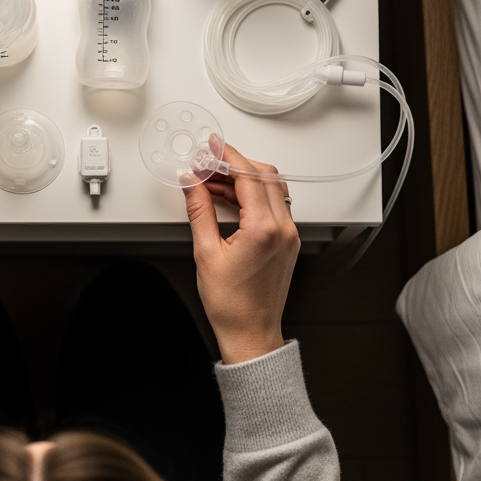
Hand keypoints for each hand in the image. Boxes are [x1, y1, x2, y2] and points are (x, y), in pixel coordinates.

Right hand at [183, 137, 299, 363]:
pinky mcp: (288, 241)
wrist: (250, 334)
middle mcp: (283, 228)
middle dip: (235, 164)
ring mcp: (289, 234)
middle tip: (207, 163)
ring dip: (243, 179)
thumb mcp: (205, 252)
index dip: (228, 156)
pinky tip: (228, 198)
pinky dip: (252, 195)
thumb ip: (199, 210)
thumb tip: (191, 183)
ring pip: (272, 188)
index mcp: (264, 229)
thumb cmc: (231, 304)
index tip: (212, 146)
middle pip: (264, 176)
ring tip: (212, 181)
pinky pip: (274, 205)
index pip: (248, 176)